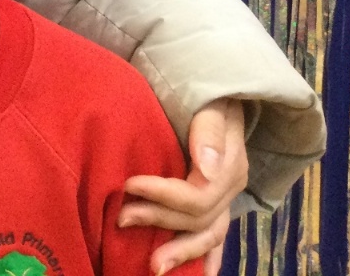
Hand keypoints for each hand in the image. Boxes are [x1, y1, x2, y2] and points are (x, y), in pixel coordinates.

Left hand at [120, 98, 246, 274]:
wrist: (216, 91)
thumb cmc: (205, 94)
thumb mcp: (210, 103)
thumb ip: (207, 131)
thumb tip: (207, 167)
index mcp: (229, 166)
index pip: (197, 195)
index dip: (162, 194)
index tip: (128, 184)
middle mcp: (229, 187)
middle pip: (197, 218)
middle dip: (159, 220)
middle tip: (120, 218)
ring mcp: (224, 197)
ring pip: (207, 235)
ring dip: (181, 252)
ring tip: (153, 266)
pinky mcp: (214, 202)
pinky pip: (214, 236)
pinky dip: (205, 256)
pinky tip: (197, 273)